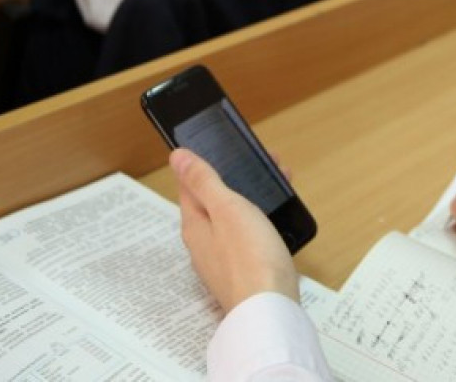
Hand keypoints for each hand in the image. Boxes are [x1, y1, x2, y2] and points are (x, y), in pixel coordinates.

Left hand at [171, 149, 298, 312]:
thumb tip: (177, 157)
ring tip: (278, 185)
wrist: (270, 310)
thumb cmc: (251, 259)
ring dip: (252, 198)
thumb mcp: (227, 208)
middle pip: (215, 201)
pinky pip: (247, 237)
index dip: (206, 163)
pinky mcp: (243, 272)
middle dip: (236, 179)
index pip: (191, 185)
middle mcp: (204, 244)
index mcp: (195, 225)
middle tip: (264, 163)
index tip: (222, 147)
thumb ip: (204, 181)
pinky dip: (260, 220)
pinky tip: (275, 220)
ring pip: (234, 218)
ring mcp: (224, 260)